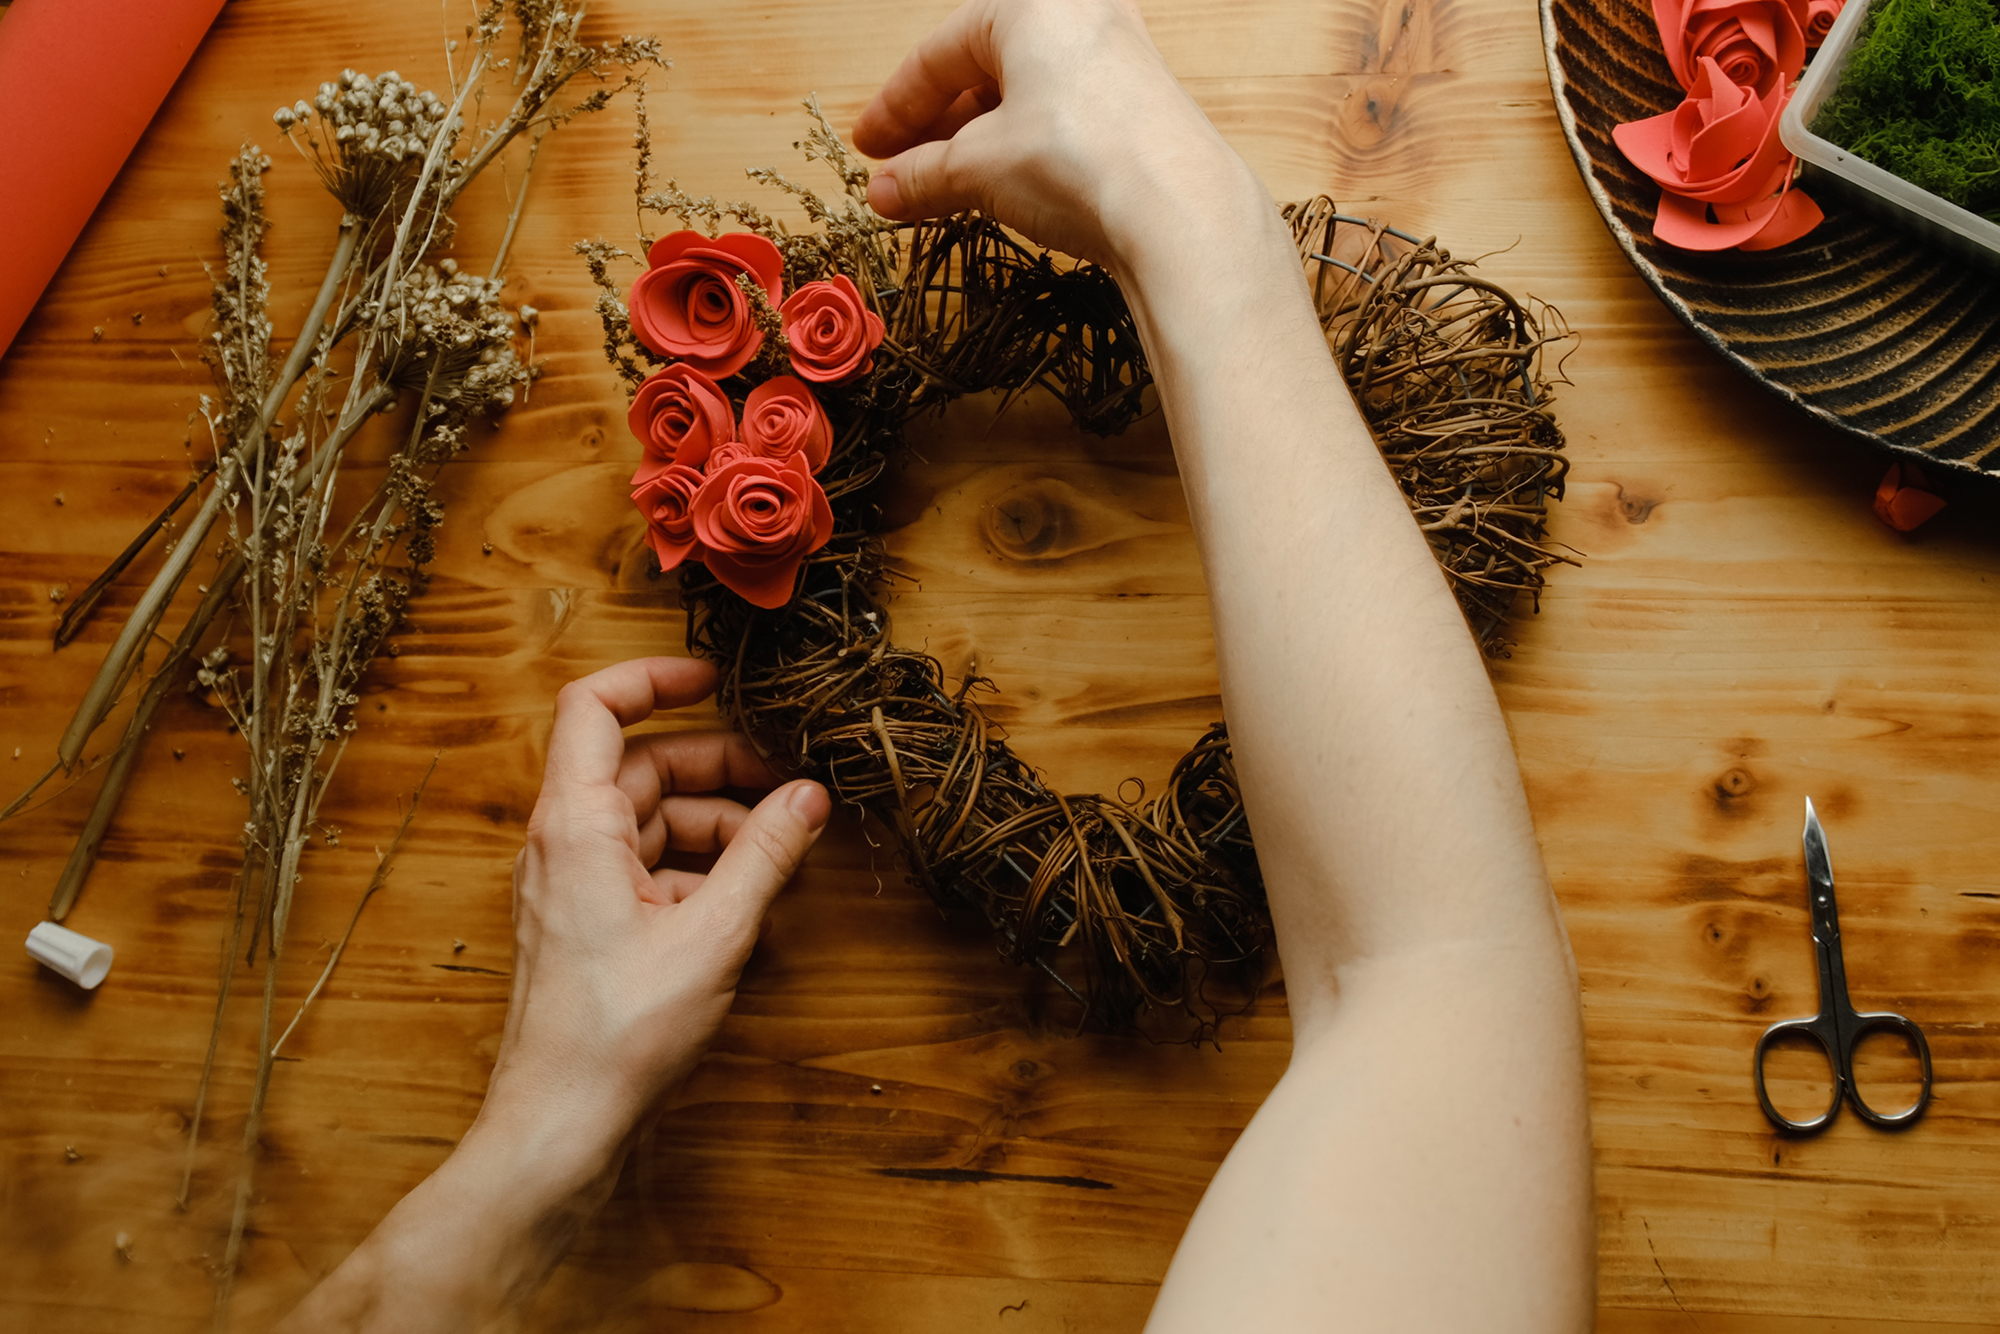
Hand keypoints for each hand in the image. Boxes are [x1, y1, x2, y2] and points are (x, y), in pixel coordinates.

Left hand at [483, 656, 830, 1147]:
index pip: (595, 707)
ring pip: (652, 820)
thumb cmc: (618, 1032)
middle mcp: (564, 843)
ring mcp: (572, 884)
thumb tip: (810, 796)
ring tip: (782, 852)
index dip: (655, 678)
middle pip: (643, 767)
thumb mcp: (715, 933)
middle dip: (720, 767)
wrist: (562, 1123)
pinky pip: (647, 868)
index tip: (717, 679)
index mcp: (576, 823)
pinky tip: (747, 903)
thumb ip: (767, 854)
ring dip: (718, 825)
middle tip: (792, 785)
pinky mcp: (588, 924)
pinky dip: (698, 871)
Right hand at [852, 0, 1258, 269]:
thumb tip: (884, 192)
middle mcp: (1080, 15)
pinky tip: (1004, 190)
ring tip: (945, 192)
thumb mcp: (979, 168)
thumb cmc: (1081, 160)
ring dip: (978, 145)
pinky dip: (1024, 150)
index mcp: (1029, 2)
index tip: (870, 150)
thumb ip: (922, 176)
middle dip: (936, 130)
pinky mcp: (1141, 104)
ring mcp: (1118, 57)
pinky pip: (1064, 117)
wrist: (1179, 211)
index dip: (894, 109)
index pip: (937, 54)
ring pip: (1025, 97)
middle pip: (983, 71)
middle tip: (901, 175)